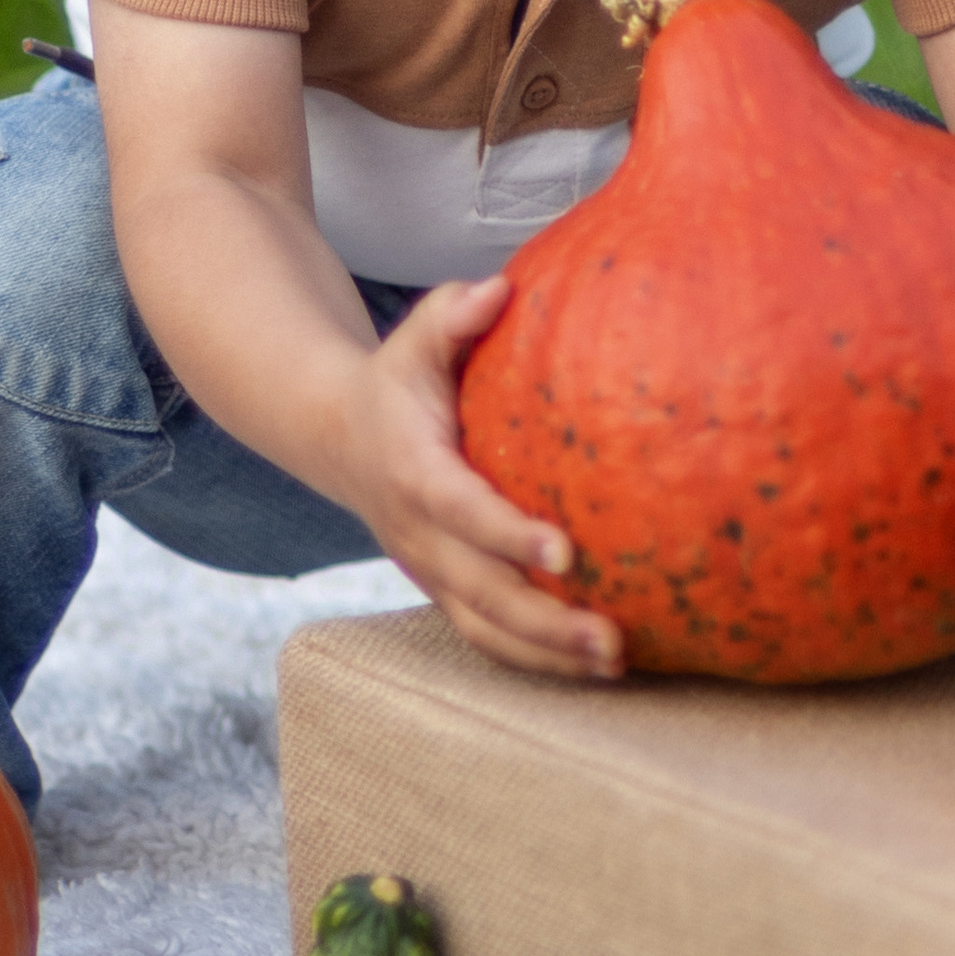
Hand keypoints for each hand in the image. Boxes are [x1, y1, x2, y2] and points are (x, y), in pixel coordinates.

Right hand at [333, 273, 623, 682]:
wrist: (339, 436)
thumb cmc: (397, 381)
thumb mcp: (414, 339)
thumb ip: (452, 314)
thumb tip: (499, 289)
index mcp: (414, 472)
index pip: (461, 510)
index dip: (509, 534)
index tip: (565, 548)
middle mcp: (418, 534)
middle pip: (480, 591)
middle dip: (544, 620)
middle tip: (610, 636)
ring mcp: (430, 570)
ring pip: (484, 627)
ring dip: (547, 653)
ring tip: (615, 662)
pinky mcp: (445, 590)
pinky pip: (487, 636)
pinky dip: (535, 658)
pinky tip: (594, 666)